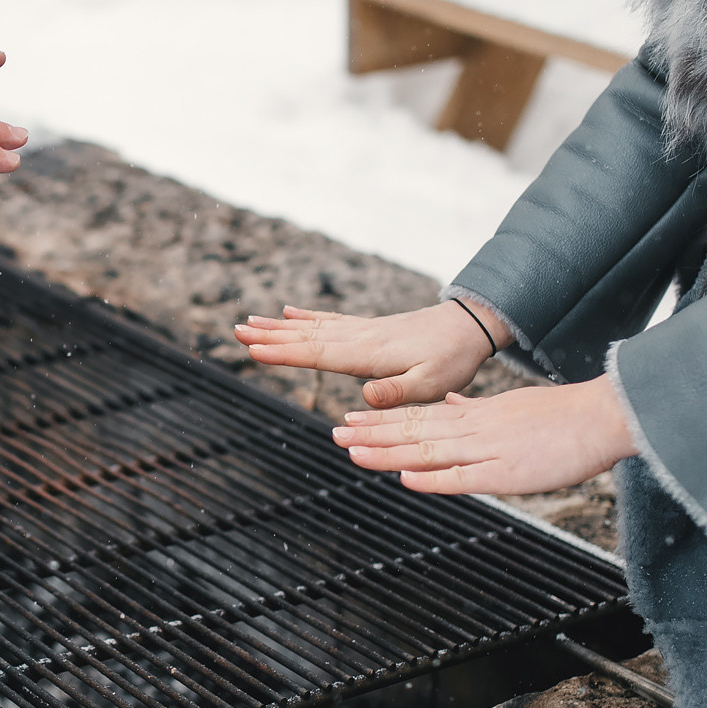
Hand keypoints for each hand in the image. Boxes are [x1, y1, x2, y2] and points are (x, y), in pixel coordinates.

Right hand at [232, 301, 505, 408]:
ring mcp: (362, 330)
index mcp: (370, 354)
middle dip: (270, 337)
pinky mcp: (368, 329)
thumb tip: (364, 394)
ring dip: (279, 327)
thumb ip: (397, 391)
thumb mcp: (432, 384)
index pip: (318, 354)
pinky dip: (305, 317)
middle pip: (306, 338)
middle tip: (236, 332)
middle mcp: (360, 337)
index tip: (254, 350)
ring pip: (312, 327)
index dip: (284, 353)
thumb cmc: (453, 360)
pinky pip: (329, 321)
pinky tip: (288, 312)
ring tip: (249, 323)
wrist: (470, 326)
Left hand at [331, 375, 636, 495]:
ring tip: (353, 451)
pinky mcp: (507, 473)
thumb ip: (476, 409)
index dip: (383, 421)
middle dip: (373, 434)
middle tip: (335, 433)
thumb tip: (450, 406)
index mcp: (476, 416)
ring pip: (428, 452)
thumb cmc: (563, 416)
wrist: (604, 417)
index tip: (351, 422)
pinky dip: (433, 479)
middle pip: (414, 432)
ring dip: (388, 453)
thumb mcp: (511, 404)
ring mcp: (489, 450)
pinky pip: (464, 477)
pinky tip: (405, 478)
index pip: (419, 418)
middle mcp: (475, 430)